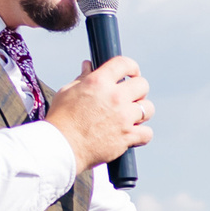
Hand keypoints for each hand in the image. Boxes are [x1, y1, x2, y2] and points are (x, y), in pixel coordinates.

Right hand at [47, 54, 152, 170]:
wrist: (61, 147)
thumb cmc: (61, 119)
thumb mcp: (67, 92)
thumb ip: (82, 78)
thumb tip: (88, 65)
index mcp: (98, 82)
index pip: (124, 64)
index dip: (131, 67)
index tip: (131, 74)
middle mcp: (114, 97)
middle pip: (142, 85)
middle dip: (138, 90)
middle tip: (130, 97)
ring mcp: (123, 117)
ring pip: (148, 108)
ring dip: (141, 112)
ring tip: (131, 117)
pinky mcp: (127, 136)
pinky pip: (147, 133)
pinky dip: (142, 135)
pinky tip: (132, 134)